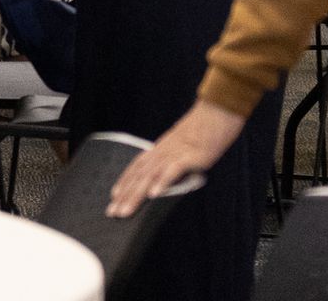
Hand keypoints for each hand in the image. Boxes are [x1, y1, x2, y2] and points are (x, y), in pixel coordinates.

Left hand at [107, 101, 244, 216]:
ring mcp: (173, 154)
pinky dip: (162, 182)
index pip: (135, 169)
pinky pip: (172, 171)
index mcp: (158, 151)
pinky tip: (154, 195)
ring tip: (126, 210)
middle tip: (112, 212)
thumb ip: (173, 163)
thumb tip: (169, 178)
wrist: (215, 114)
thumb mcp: (182, 149)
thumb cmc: (201, 133)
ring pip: (150, 176)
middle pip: (138, 176)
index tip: (113, 198)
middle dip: (124, 196)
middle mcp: (160, 152)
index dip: (123, 183)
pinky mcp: (189, 156)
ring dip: (136, 195)